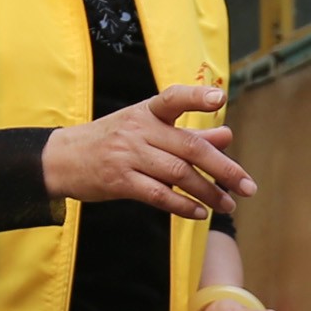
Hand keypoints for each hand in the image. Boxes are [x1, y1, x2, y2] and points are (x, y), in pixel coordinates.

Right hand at [47, 86, 252, 219]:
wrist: (63, 159)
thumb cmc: (112, 141)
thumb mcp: (146, 129)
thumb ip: (188, 133)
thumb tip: (227, 135)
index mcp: (147, 112)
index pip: (174, 98)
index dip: (197, 97)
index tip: (220, 98)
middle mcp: (139, 130)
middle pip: (189, 147)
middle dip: (223, 168)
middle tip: (248, 186)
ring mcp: (128, 155)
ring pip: (177, 173)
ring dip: (208, 192)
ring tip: (228, 205)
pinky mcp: (119, 181)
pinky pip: (157, 194)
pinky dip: (182, 205)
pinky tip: (199, 213)